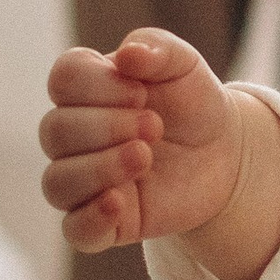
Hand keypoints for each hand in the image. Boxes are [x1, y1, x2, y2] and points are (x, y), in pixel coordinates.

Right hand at [40, 30, 245, 252]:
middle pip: (54, 130)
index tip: (143, 92)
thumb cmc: (194, 103)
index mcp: (86, 90)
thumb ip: (157, 48)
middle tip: (155, 126)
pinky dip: (91, 218)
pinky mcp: (102, 221)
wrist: (225, 153)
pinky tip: (121, 203)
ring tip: (145, 156)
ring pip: (57, 182)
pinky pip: (74, 230)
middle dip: (107, 126)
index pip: (63, 79)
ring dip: (101, 169)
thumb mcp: (185, 65)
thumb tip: (127, 54)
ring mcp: (84, 181)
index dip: (100, 85)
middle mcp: (74, 136)